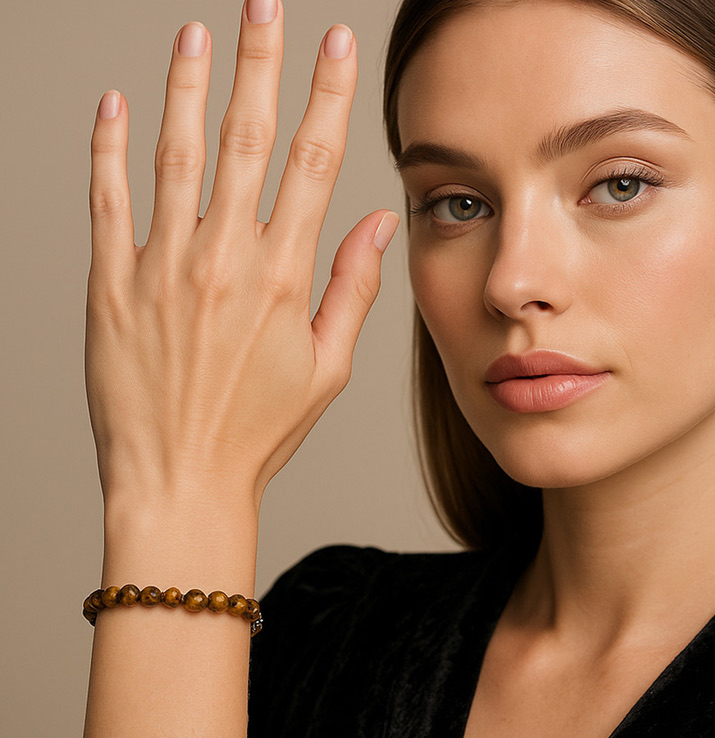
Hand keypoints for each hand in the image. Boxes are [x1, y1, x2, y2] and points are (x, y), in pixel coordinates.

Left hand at [86, 0, 398, 510]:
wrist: (179, 480)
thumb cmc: (256, 433)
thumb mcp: (326, 370)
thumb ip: (352, 290)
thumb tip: (376, 224)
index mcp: (282, 279)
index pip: (313, 164)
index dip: (327, 97)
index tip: (335, 46)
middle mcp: (222, 260)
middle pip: (245, 139)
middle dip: (258, 62)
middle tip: (262, 4)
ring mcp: (160, 267)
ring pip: (174, 153)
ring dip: (186, 85)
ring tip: (195, 32)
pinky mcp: (110, 284)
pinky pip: (106, 200)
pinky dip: (108, 147)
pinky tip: (116, 104)